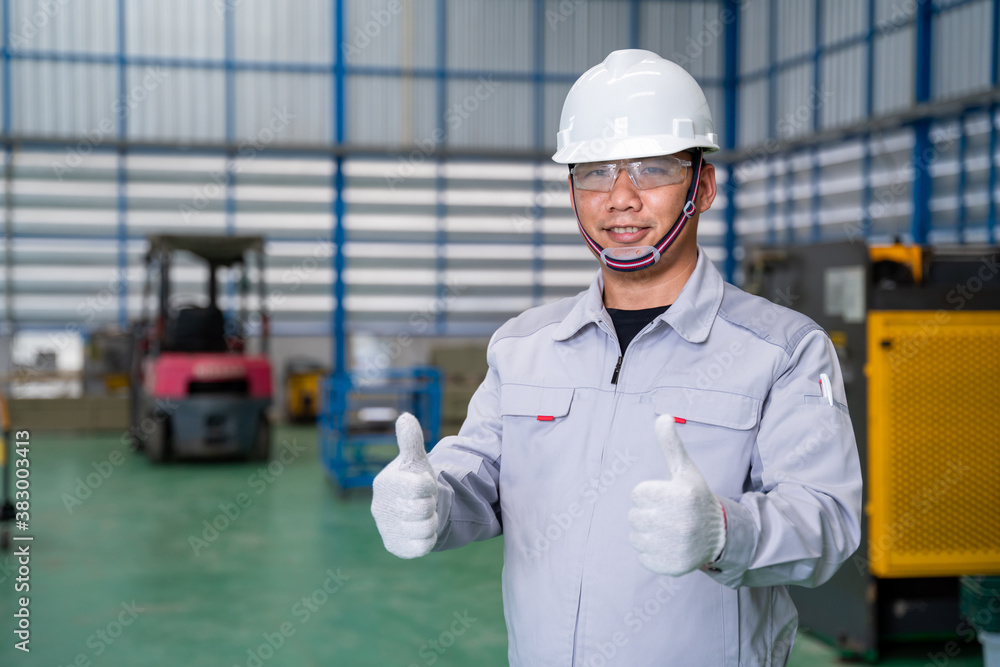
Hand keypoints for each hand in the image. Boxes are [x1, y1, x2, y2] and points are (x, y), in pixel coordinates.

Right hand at [371, 413, 438, 558]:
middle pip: (424, 508)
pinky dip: (429, 538)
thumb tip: (405, 417)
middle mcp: (380, 507)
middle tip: (425, 501)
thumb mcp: (415, 459)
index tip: (424, 484)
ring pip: (426, 527)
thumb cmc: (415, 480)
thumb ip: (411, 440)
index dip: (430, 485)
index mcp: (385, 483)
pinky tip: (422, 530)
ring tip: (424, 515)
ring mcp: (386, 529)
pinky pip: (423, 546)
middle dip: (431, 503)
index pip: (422, 485)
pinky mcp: (395, 547)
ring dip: (432, 520)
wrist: (415, 509)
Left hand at [628, 414, 725, 575]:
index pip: (637, 494)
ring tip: (669, 529)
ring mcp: (675, 546)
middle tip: (669, 514)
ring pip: (635, 536)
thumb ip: (671, 445)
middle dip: (648, 513)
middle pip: (634, 515)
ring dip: (647, 533)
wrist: (719, 536)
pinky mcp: (671, 566)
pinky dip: (652, 552)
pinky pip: (643, 556)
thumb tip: (663, 416)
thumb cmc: (695, 497)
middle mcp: (679, 522)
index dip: (649, 494)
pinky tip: (669, 545)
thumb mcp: (685, 470)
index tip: (667, 497)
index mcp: (679, 495)